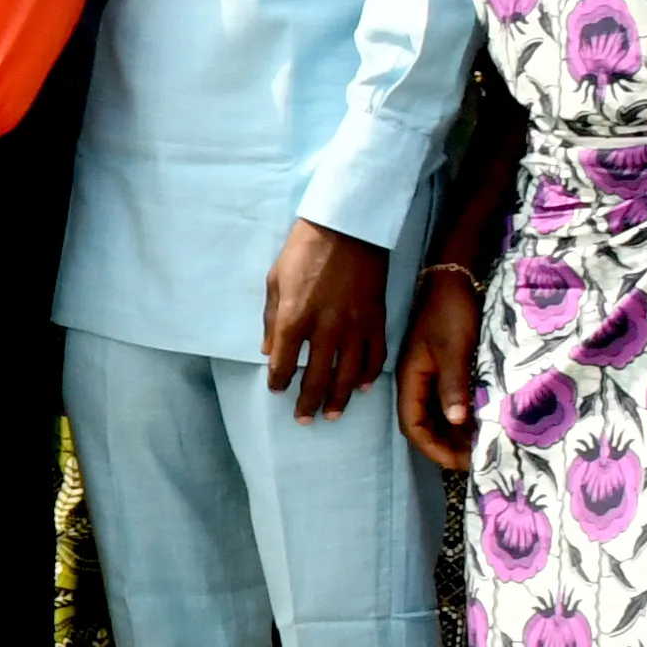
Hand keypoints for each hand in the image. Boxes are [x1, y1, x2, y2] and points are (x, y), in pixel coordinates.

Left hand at [262, 220, 391, 422]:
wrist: (348, 227)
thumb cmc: (304, 250)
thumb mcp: (275, 281)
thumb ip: (271, 320)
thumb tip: (269, 352)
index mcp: (295, 316)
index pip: (284, 362)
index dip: (279, 381)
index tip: (277, 391)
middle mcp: (326, 327)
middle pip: (317, 376)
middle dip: (308, 402)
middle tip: (304, 419)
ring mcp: (355, 326)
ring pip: (349, 374)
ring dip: (340, 398)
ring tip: (332, 415)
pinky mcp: (377, 319)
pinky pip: (375, 356)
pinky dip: (370, 375)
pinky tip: (363, 388)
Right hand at [397, 265, 487, 472]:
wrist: (455, 279)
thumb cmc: (451, 312)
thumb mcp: (452, 349)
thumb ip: (452, 385)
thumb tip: (458, 422)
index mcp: (411, 379)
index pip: (414, 426)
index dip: (434, 448)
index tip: (461, 463)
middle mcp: (417, 382)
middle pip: (425, 426)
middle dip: (447, 446)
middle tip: (477, 459)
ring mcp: (431, 376)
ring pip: (438, 416)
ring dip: (456, 434)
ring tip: (482, 445)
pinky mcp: (446, 370)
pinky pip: (449, 402)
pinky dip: (463, 417)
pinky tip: (482, 422)